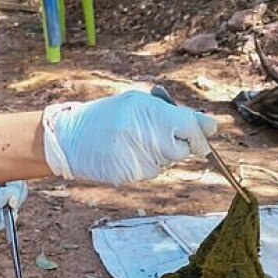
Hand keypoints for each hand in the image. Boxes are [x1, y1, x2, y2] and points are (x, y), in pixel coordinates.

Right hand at [42, 91, 215, 184]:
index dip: (201, 133)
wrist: (69, 139)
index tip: (204, 136)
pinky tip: (126, 154)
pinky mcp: (130, 174)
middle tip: (161, 138)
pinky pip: (150, 172)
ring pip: (166, 162)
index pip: (190, 125)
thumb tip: (208, 126)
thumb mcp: (135, 103)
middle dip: (180, 145)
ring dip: (159, 155)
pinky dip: (144, 165)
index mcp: (147, 111)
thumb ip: (170, 112)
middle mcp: (145, 134)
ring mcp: (137, 156)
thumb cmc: (106, 117)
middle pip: (182, 149)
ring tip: (134, 143)